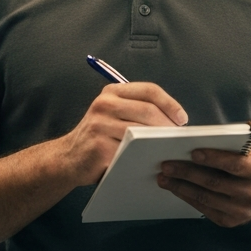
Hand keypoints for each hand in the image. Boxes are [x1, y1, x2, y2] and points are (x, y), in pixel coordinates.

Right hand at [61, 82, 187, 186]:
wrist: (68, 158)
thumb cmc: (99, 136)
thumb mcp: (112, 113)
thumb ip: (136, 110)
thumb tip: (173, 120)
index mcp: (112, 92)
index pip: (148, 90)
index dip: (170, 103)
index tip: (182, 118)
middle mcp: (104, 104)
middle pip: (147, 110)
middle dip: (168, 125)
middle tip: (178, 138)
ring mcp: (100, 125)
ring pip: (141, 131)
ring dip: (159, 141)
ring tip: (168, 148)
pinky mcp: (99, 147)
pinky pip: (129, 151)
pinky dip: (144, 156)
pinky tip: (150, 160)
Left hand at [156, 128, 250, 227]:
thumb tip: (227, 129)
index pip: (234, 165)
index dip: (213, 159)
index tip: (193, 152)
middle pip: (215, 183)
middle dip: (188, 173)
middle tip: (166, 165)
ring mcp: (241, 211)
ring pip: (206, 198)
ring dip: (182, 188)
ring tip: (164, 177)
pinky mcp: (230, 221)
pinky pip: (205, 210)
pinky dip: (188, 198)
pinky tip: (175, 188)